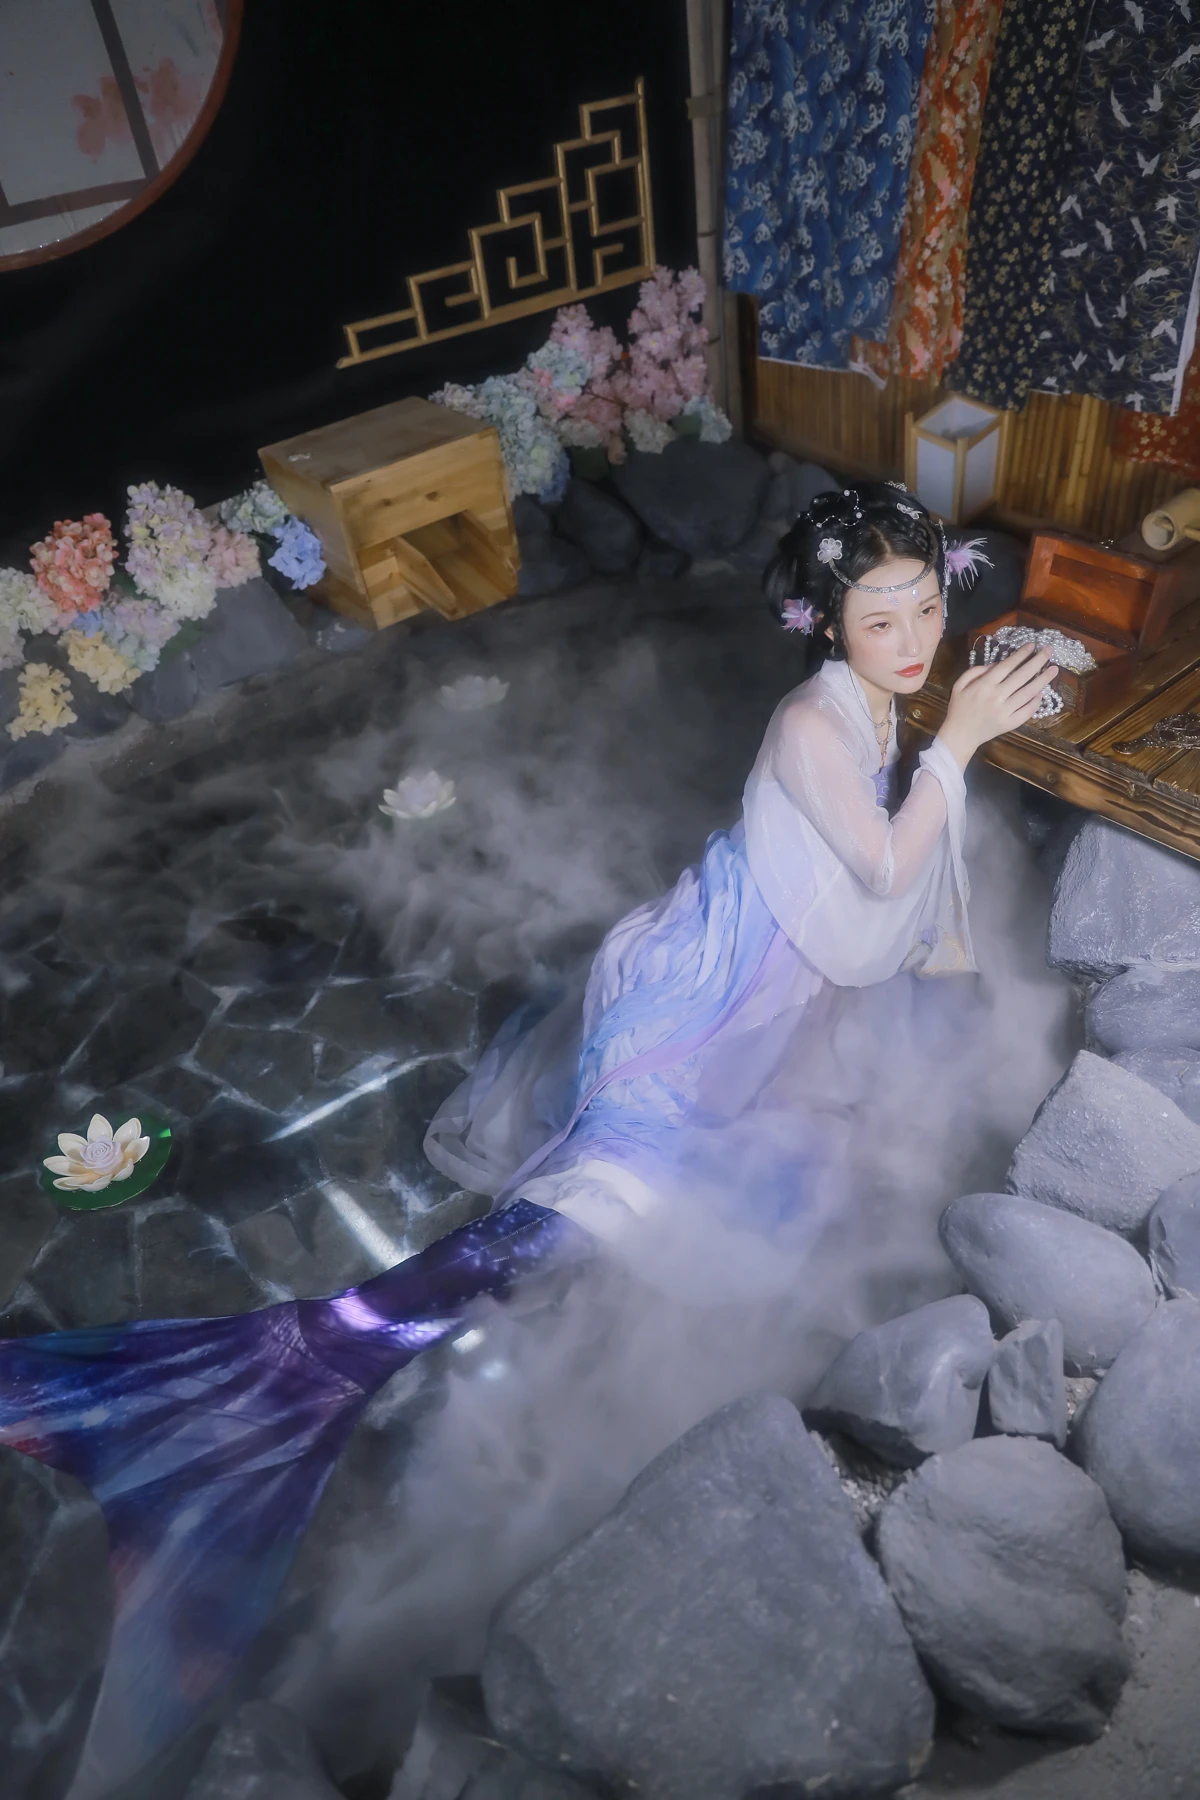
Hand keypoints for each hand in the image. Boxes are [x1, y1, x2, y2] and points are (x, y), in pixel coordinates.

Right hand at [937, 646, 1058, 770]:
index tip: (1032, 645)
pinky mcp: (1010, 724)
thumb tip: (997, 664)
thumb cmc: (959, 708)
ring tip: (1054, 669)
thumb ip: (976, 671)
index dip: (1021, 654)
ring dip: (1043, 680)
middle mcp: (997, 697)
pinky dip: (1036, 701)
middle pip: (1022, 676)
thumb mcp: (959, 685)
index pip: (1007, 665)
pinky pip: (1027, 711)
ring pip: (1028, 693)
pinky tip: (1041, 692)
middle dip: (1038, 661)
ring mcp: (1005, 711)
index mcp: (984, 685)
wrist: (960, 735)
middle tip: (1049, 650)